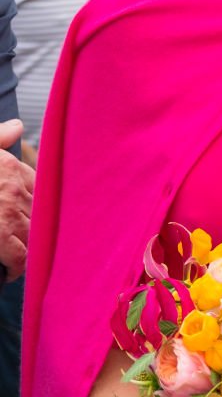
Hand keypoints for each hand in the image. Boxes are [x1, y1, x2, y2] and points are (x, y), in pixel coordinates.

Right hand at [0, 119, 34, 280]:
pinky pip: (21, 256)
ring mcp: (8, 213)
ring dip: (31, 248)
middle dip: (37, 226)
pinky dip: (19, 266)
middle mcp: (15, 188)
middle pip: (42, 213)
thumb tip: (17, 126)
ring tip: (21, 257)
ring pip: (35, 235)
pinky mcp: (0, 236)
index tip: (33, 214)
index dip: (37, 203)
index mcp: (9, 166)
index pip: (41, 186)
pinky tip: (11, 270)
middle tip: (31, 239)